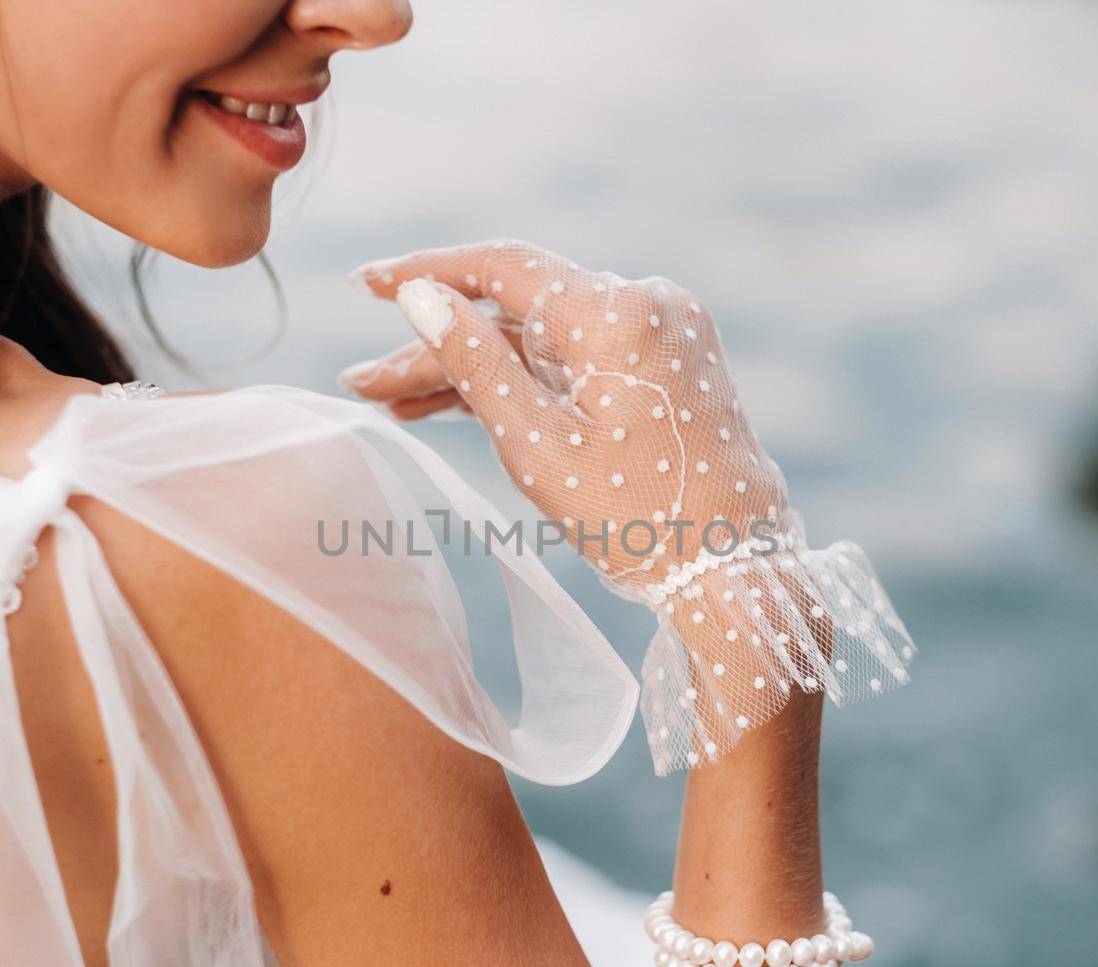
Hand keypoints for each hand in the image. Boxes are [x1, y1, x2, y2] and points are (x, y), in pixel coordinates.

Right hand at [346, 240, 791, 596]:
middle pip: (516, 312)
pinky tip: (460, 405)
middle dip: (440, 347)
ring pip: (543, 340)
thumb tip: (420, 296)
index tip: (366, 285)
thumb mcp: (537, 445)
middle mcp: (647, 303)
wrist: (734, 568)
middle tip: (364, 385)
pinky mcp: (668, 363)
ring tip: (394, 404)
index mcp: (618, 313)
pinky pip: (579, 358)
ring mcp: (663, 332)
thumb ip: (474, 363)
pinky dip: (528, 381)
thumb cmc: (638, 518)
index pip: (501, 267)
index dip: (426, 273)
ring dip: (476, 369)